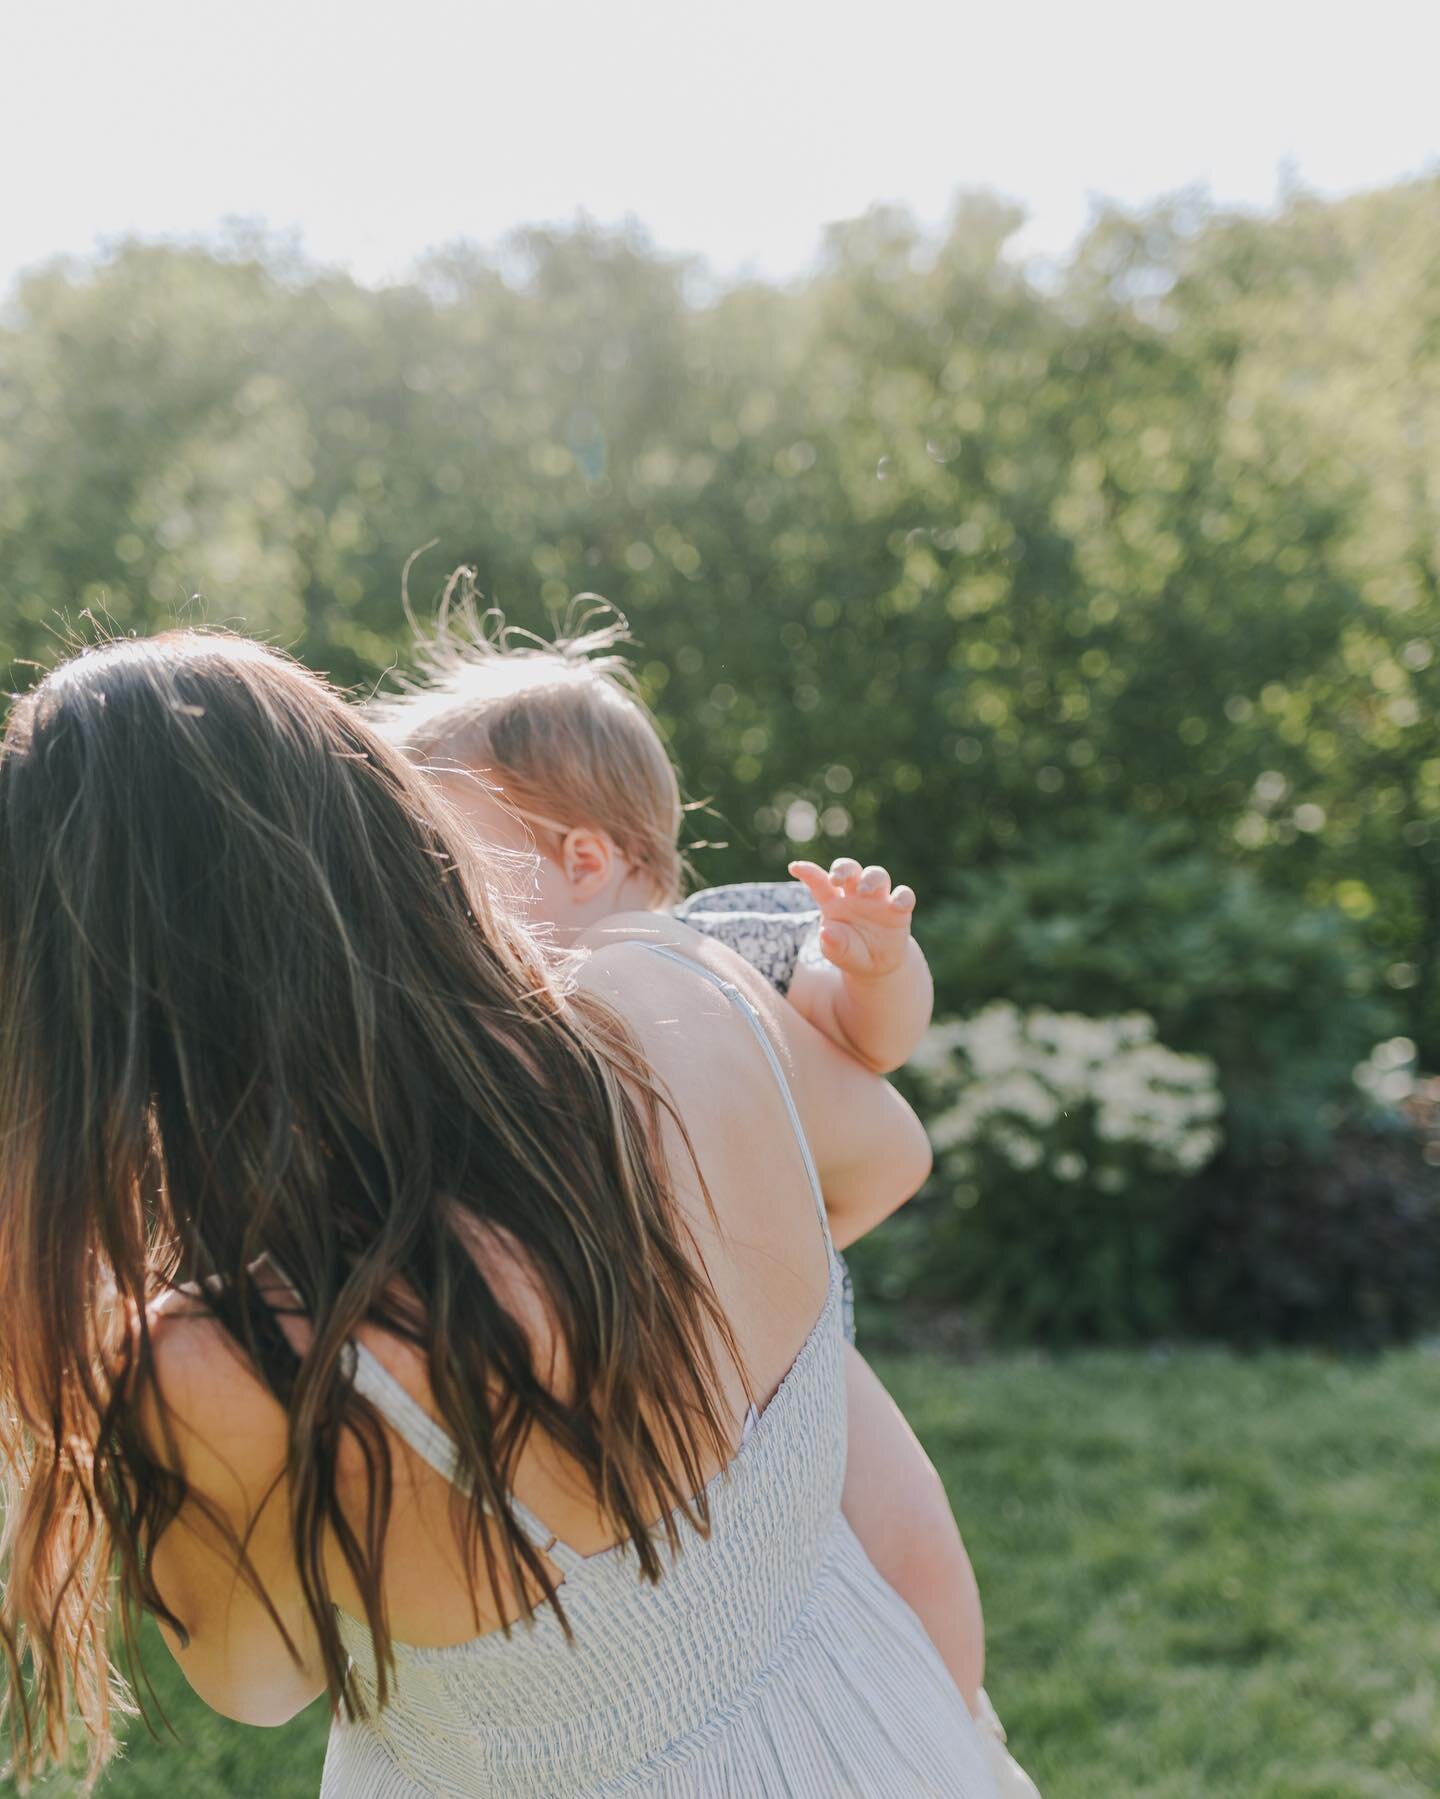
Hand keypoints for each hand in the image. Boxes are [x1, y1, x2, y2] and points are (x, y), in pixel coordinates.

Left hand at [787, 857, 915, 979]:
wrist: (877, 966)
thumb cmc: (851, 953)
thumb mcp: (839, 954)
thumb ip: (832, 944)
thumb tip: (826, 932)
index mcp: (833, 902)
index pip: (819, 882)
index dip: (808, 872)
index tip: (794, 867)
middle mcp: (855, 895)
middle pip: (850, 869)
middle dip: (844, 869)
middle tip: (837, 879)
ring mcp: (878, 900)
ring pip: (877, 875)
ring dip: (871, 879)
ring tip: (865, 891)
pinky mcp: (899, 909)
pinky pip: (904, 895)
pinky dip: (903, 897)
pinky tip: (897, 905)